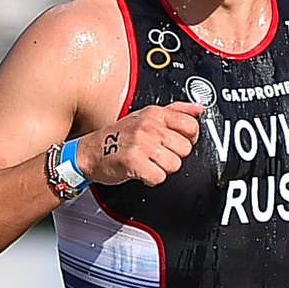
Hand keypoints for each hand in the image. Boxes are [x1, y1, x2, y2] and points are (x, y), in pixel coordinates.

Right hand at [84, 102, 202, 186]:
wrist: (90, 152)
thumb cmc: (118, 136)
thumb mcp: (146, 116)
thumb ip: (175, 111)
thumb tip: (198, 108)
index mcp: (155, 114)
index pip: (191, 125)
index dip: (189, 138)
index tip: (178, 141)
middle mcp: (149, 127)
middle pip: (185, 149)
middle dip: (174, 156)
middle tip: (158, 154)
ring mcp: (142, 144)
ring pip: (175, 165)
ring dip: (163, 169)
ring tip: (149, 162)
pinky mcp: (134, 162)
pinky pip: (159, 177)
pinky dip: (152, 179)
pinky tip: (143, 171)